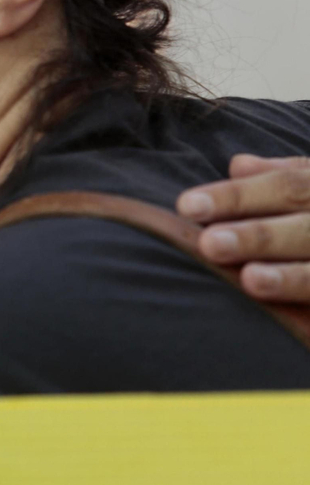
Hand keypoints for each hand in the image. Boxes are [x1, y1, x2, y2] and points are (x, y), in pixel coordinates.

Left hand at [178, 155, 309, 300]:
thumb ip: (286, 174)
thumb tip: (238, 165)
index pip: (284, 184)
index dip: (236, 195)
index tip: (186, 206)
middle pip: (306, 225)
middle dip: (258, 235)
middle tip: (208, 244)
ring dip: (291, 275)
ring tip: (250, 281)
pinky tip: (299, 320)